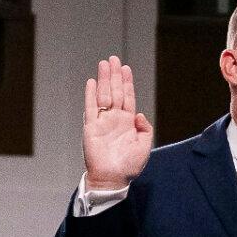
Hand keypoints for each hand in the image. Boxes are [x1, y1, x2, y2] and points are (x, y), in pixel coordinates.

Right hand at [83, 56, 153, 190]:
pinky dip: (90, 95)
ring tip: (104, 64)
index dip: (127, 83)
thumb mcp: (145, 146)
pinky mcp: (91, 127)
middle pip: (115, 92)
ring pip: (103, 95)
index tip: (126, 68)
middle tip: (114, 59)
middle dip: (115, 75)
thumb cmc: (129, 165)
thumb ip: (145, 130)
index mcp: (128, 122)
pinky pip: (90, 108)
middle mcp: (115, 119)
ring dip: (103, 80)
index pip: (128, 98)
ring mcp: (103, 121)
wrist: (113, 178)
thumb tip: (140, 114)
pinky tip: (91, 82)